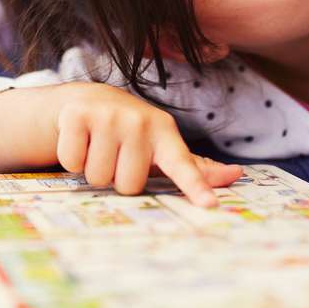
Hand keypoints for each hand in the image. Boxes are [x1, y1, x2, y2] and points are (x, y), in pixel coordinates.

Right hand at [50, 83, 242, 207]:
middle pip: (129, 185)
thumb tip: (235, 175)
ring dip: (94, 171)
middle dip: (118, 178)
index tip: (209, 205)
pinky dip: (73, 161)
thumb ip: (195, 167)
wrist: (88, 101)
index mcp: (164, 132)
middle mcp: (139, 121)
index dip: (196, 186)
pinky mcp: (78, 115)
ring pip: (99, 178)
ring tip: (98, 148)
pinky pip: (74, 164)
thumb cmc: (131, 134)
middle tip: (115, 157)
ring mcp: (108, 116)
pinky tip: (81, 142)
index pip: (182, 165)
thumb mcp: (161, 146)